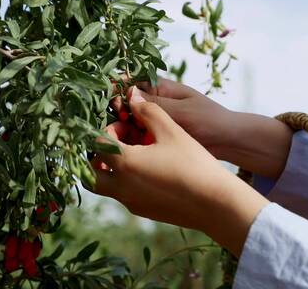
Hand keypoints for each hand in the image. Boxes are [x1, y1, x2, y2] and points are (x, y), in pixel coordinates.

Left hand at [95, 86, 268, 255]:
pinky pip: (124, 195)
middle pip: (90, 174)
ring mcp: (132, 203)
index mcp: (125, 165)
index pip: (97, 144)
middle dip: (98, 156)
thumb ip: (148, 111)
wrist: (217, 204)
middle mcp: (121, 188)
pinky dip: (127, 181)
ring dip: (112, 169)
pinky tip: (153, 170)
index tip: (127, 125)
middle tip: (119, 143)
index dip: (108, 130)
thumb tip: (132, 96)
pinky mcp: (145, 212)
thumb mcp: (171, 131)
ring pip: (106, 187)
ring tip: (136, 155)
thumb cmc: (194, 163)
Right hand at [112, 78, 293, 178]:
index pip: (130, 82)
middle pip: (125, 102)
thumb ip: (154, 104)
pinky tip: (123, 148)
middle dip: (116, 111)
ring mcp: (154, 120)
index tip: (114, 102)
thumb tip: (127, 93)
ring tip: (117, 138)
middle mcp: (154, 101)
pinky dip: (129, 141)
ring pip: (128, 121)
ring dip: (121, 128)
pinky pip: (137, 136)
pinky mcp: (156, 136)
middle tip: (117, 123)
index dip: (118, 90)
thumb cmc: (209, 120)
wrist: (229, 141)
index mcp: (160, 87)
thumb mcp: (181, 111)